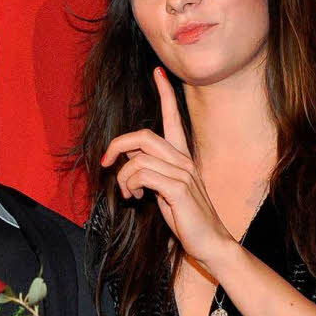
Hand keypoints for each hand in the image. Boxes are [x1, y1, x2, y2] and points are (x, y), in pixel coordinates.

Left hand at [100, 68, 233, 267]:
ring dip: (123, 178)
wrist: (210, 243)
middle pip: (143, 136)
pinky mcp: (178, 189)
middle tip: (105, 163)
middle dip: (117, 145)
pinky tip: (136, 198)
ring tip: (129, 194)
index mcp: (181, 157)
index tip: (159, 72)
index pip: (173, 118)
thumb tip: (128, 160)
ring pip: (137, 158)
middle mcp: (183, 160)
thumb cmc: (186, 218)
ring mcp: (183, 173)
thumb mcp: (164, 190)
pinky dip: (130, 185)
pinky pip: (141, 174)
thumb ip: (150, 171)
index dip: (165, 94)